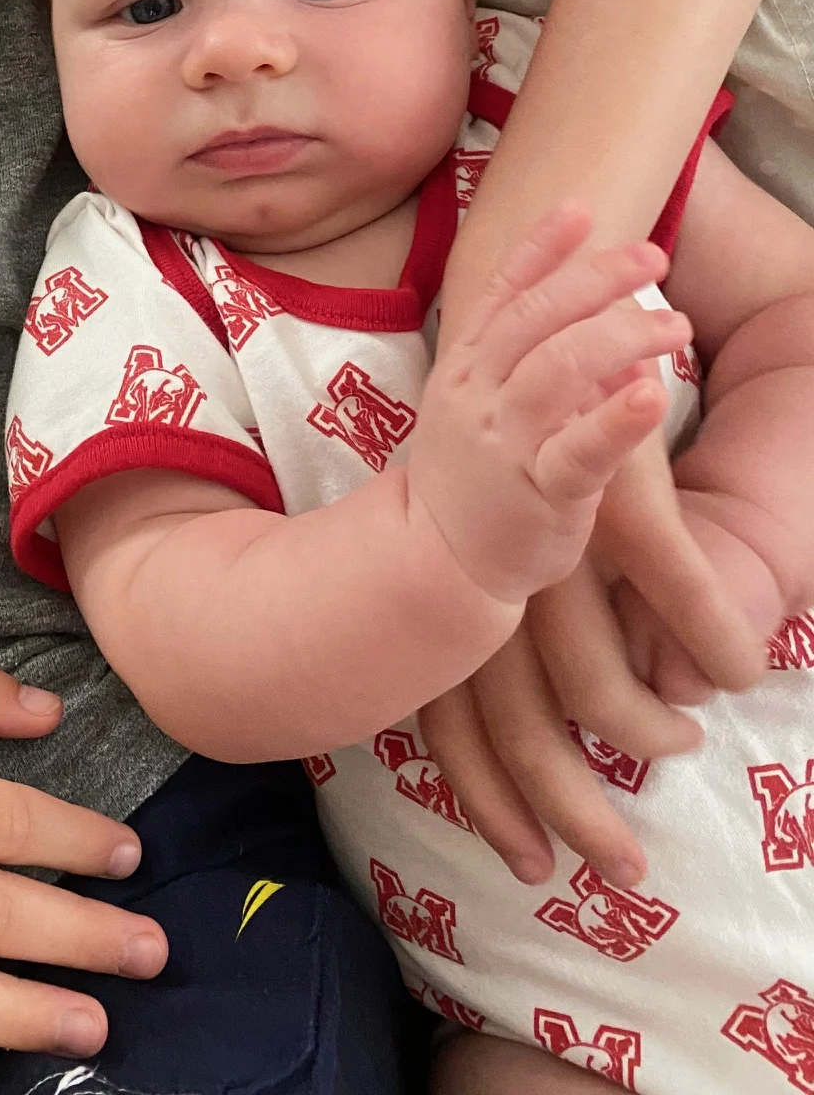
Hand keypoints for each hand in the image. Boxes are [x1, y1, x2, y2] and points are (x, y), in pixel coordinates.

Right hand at [408, 205, 687, 605]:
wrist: (435, 559)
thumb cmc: (471, 474)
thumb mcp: (477, 400)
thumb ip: (525, 357)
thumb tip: (602, 322)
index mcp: (466, 365)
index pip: (504, 291)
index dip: (541, 247)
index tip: (583, 210)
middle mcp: (479, 394)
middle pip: (538, 319)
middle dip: (597, 278)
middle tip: (652, 258)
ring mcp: (505, 442)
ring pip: (560, 370)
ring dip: (622, 336)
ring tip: (677, 325)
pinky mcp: (538, 493)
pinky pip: (579, 451)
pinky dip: (615, 419)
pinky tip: (649, 395)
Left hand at [419, 475, 780, 890]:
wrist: (542, 322)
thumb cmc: (530, 459)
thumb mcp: (506, 556)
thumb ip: (525, 639)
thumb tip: (576, 722)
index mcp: (455, 592)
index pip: (448, 722)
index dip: (485, 799)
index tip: (525, 863)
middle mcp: (492, 576)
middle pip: (519, 725)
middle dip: (570, 811)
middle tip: (621, 867)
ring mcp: (554, 544)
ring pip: (602, 686)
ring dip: (652, 733)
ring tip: (682, 738)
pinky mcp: (623, 501)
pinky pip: (684, 602)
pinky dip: (720, 648)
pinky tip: (740, 670)